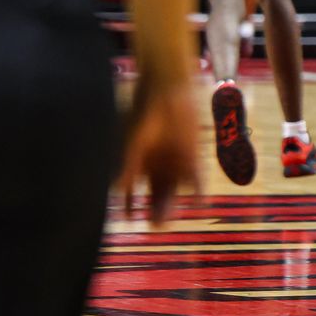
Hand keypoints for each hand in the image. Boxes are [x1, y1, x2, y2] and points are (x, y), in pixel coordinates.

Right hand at [119, 79, 199, 225]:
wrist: (168, 90)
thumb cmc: (146, 113)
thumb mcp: (135, 139)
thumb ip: (127, 163)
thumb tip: (116, 187)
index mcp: (138, 165)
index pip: (132, 194)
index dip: (130, 207)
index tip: (129, 219)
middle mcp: (156, 168)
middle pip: (156, 197)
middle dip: (156, 211)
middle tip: (155, 225)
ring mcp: (175, 164)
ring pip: (173, 192)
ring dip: (171, 206)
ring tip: (167, 220)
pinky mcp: (193, 158)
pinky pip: (196, 180)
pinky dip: (198, 193)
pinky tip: (199, 204)